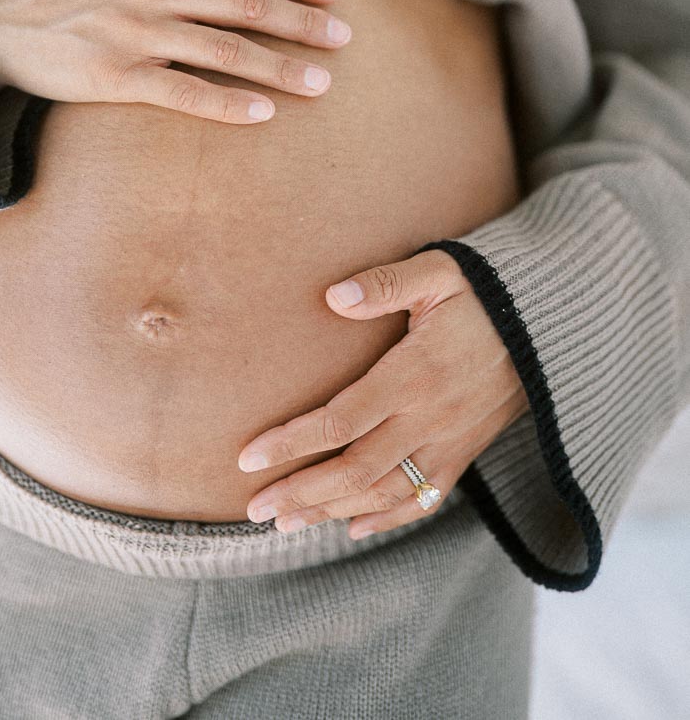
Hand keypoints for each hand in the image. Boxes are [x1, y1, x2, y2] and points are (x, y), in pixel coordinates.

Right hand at [0, 0, 352, 122]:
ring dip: (280, 68)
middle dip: (304, 24)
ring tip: (323, 85)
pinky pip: (183, 92)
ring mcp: (135, 31)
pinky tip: (264, 114)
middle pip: (248, 4)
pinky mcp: (115, 76)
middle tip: (345, 41)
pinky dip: (227, 103)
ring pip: (225, 50)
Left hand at [236, 249, 529, 539]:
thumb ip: (385, 282)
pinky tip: (354, 527)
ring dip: (332, 511)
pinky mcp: (466, 450)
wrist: (552, 323)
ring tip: (285, 524)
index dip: (291, 444)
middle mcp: (429, 418)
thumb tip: (333, 296)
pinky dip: (388, 519)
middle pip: (354, 469)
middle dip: (300, 492)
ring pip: (384, 491)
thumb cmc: (486, 289)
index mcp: (413, 374)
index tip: (247, 459)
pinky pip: (426, 498)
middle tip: (254, 510)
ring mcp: (450, 441)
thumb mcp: (438, 271)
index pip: (339, 420)